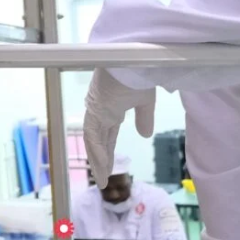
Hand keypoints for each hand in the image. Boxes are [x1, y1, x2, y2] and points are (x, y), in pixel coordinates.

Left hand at [84, 68, 154, 188]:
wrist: (134, 60)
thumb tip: (145, 135)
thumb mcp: (146, 101)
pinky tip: (101, 164)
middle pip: (98, 141)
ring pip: (93, 140)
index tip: (109, 168)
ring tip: (101, 179)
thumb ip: (144, 118)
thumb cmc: (139, 74)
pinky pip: (93, 134)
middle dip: (100, 161)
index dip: (108, 152)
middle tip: (102, 179)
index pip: (107, 135)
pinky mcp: (95, 108)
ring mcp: (96, 109)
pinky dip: (97, 150)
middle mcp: (100, 110)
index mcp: (111, 109)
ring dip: (97, 160)